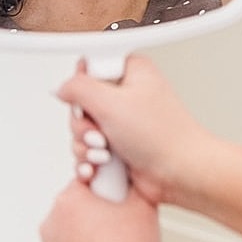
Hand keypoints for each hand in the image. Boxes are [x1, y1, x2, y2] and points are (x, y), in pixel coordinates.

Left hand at [40, 179, 161, 241]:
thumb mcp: (143, 204)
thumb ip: (133, 182)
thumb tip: (131, 174)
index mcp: (68, 201)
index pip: (88, 178)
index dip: (108, 186)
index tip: (120, 196)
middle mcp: (51, 222)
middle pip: (78, 202)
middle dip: (98, 207)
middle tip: (122, 220)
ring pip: (73, 226)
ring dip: (91, 229)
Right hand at [56, 55, 215, 208]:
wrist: (180, 173)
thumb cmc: (162, 136)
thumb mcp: (112, 102)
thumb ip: (78, 88)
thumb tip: (61, 87)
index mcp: (130, 72)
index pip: (89, 67)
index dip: (82, 87)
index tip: (90, 102)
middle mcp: (126, 95)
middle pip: (80, 103)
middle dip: (83, 125)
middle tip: (101, 134)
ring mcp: (121, 123)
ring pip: (81, 130)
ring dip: (86, 147)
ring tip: (106, 154)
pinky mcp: (118, 147)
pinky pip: (88, 152)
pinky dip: (89, 162)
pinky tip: (99, 168)